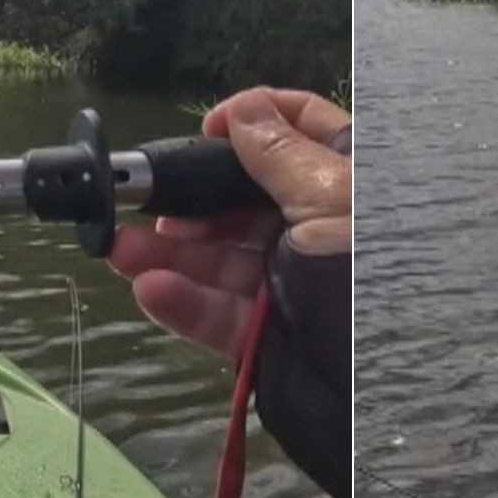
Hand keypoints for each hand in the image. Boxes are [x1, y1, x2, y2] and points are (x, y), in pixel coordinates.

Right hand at [109, 88, 350, 357]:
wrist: (377, 388)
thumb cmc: (366, 275)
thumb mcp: (329, 199)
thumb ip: (279, 155)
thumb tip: (244, 109)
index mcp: (346, 183)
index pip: (301, 129)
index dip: (253, 122)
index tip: (209, 131)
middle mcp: (317, 227)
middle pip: (242, 199)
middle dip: (192, 199)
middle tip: (145, 200)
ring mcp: (288, 282)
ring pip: (220, 258)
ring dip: (168, 252)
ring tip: (119, 248)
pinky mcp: (264, 333)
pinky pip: (217, 312)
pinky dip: (182, 301)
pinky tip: (150, 288)